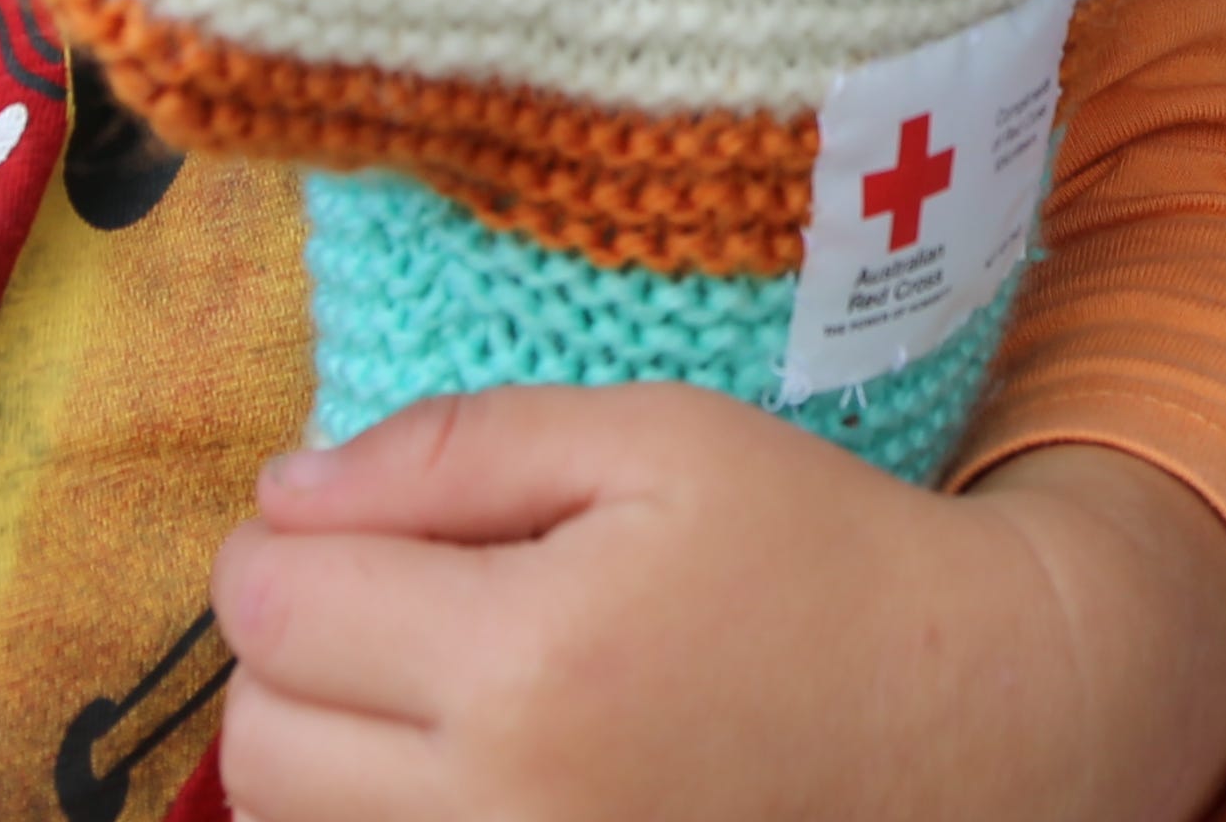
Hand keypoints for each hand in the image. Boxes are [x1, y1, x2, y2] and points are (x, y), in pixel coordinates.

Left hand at [210, 391, 1225, 821]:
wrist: (968, 732)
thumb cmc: (818, 562)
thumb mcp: (660, 440)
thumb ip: (459, 448)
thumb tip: (285, 491)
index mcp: (528, 658)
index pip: (265, 601)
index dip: (289, 538)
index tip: (351, 520)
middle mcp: (499, 813)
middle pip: (257, 735)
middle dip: (298, 648)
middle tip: (400, 603)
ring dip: (331, 748)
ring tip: (446, 689)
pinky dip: (388, 816)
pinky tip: (478, 767)